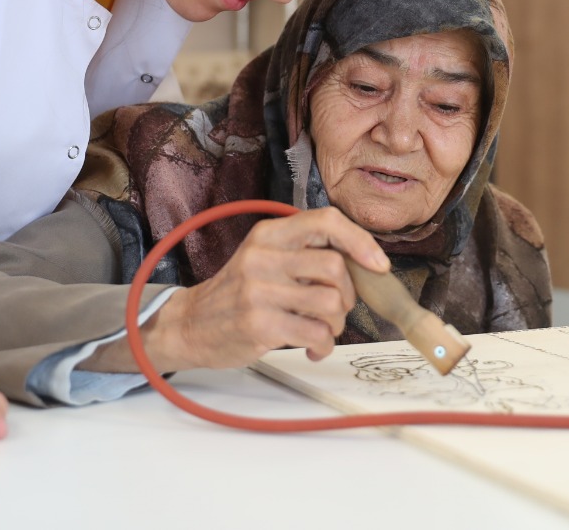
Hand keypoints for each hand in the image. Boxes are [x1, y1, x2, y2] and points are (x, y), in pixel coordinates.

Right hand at [90, 207, 388, 373]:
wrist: (189, 325)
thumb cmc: (237, 295)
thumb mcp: (264, 259)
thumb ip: (303, 255)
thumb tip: (363, 265)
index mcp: (269, 234)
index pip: (326, 220)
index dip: (360, 240)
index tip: (378, 264)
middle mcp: (263, 256)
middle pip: (336, 267)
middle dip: (348, 295)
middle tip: (334, 310)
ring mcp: (259, 290)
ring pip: (331, 302)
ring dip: (336, 324)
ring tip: (320, 331)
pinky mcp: (259, 324)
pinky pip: (317, 333)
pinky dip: (324, 345)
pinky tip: (312, 348)